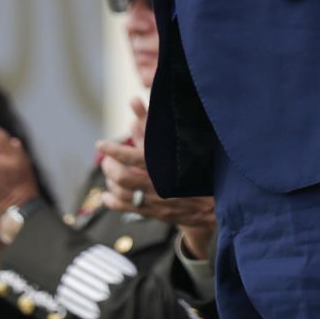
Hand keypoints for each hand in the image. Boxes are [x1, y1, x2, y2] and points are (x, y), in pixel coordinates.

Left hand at [98, 98, 216, 256]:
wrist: (218, 199)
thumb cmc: (200, 165)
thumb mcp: (178, 142)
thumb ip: (155, 125)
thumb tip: (135, 105)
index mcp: (165, 166)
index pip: (131, 158)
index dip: (113, 150)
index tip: (101, 143)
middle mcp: (159, 185)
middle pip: (121, 177)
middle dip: (110, 166)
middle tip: (107, 158)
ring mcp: (157, 201)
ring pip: (122, 193)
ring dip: (110, 182)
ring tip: (109, 172)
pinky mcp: (157, 213)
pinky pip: (127, 208)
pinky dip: (112, 201)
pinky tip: (106, 195)